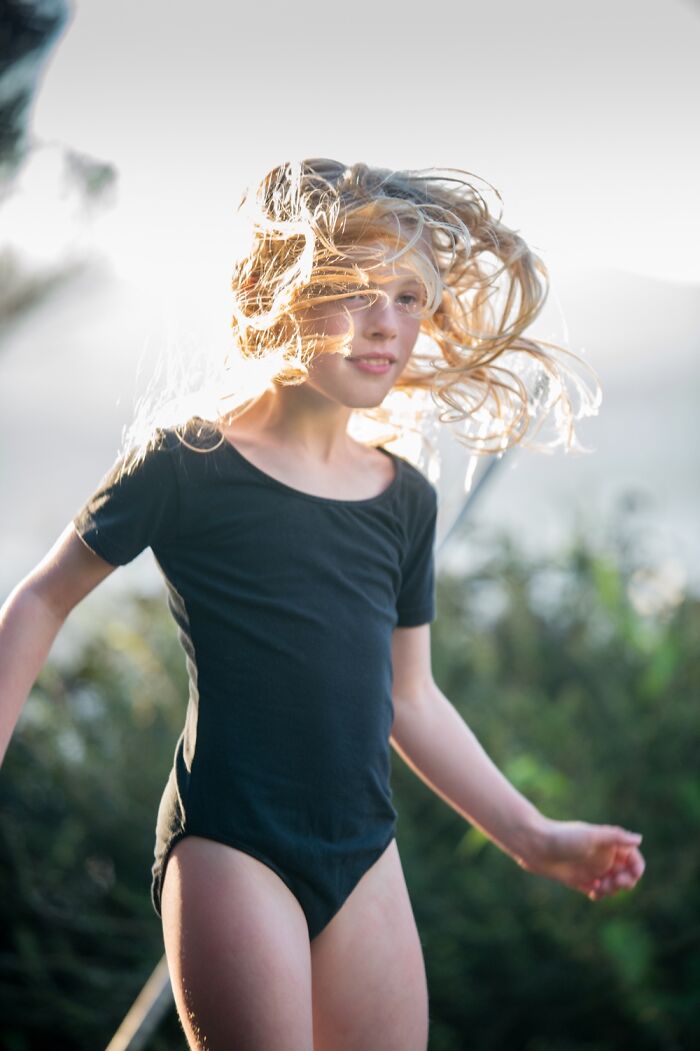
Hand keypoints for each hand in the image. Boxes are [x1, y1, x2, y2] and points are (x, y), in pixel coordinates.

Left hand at [518, 818, 644, 900]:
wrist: (534, 845)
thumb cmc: (562, 837)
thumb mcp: (590, 836)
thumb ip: (615, 837)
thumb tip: (639, 839)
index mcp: (608, 844)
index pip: (633, 858)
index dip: (636, 869)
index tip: (627, 876)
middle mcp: (602, 856)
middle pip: (626, 874)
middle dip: (624, 882)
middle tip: (611, 883)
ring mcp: (591, 869)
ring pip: (613, 885)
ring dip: (611, 890)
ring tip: (598, 888)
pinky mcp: (579, 880)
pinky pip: (597, 891)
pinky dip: (600, 894)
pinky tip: (592, 892)